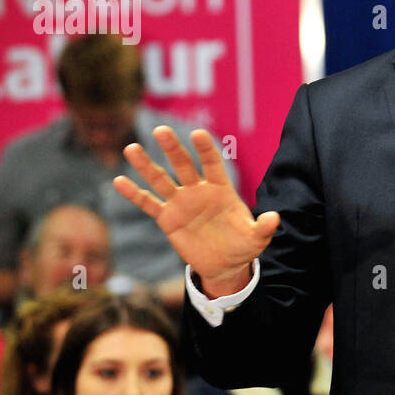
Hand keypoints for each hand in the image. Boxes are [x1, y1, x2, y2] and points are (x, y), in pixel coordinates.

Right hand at [112, 126, 278, 293]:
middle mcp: (198, 191)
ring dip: (146, 165)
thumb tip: (275, 218)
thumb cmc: (243, 245)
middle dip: (173, 149)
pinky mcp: (168, 219)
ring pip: (161, 180)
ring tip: (131, 148)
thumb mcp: (256, 238)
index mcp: (221, 189)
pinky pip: (149, 203)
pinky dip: (134, 194)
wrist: (225, 264)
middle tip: (161, 130)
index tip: (197, 134)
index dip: (205, 150)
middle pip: (183, 165)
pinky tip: (119, 181)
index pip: (212, 164)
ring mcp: (181, 203)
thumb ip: (263, 227)